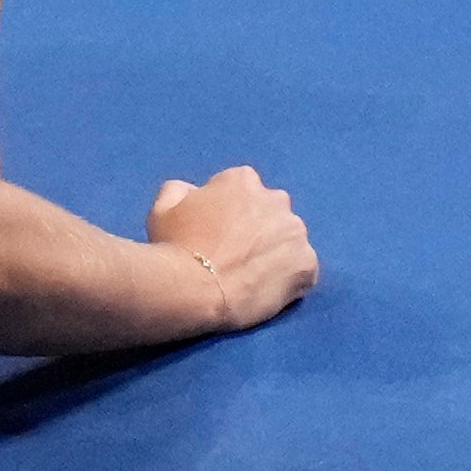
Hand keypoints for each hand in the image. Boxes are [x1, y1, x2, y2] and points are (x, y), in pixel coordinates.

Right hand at [148, 167, 315, 330]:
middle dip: (258, 229)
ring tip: (253, 277)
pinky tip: (267, 290)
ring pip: (289, 241)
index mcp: (243, 180)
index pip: (242, 191)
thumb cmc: (175, 247)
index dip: (228, 213)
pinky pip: (303, 270)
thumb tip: (195, 194)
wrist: (194, 289)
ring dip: (276, 253)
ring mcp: (296, 233)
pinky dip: (290, 280)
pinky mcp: (307, 265)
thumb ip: (182, 190)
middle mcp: (277, 199)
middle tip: (236, 256)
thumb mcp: (163, 208)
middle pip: (270, 212)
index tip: (217, 234)